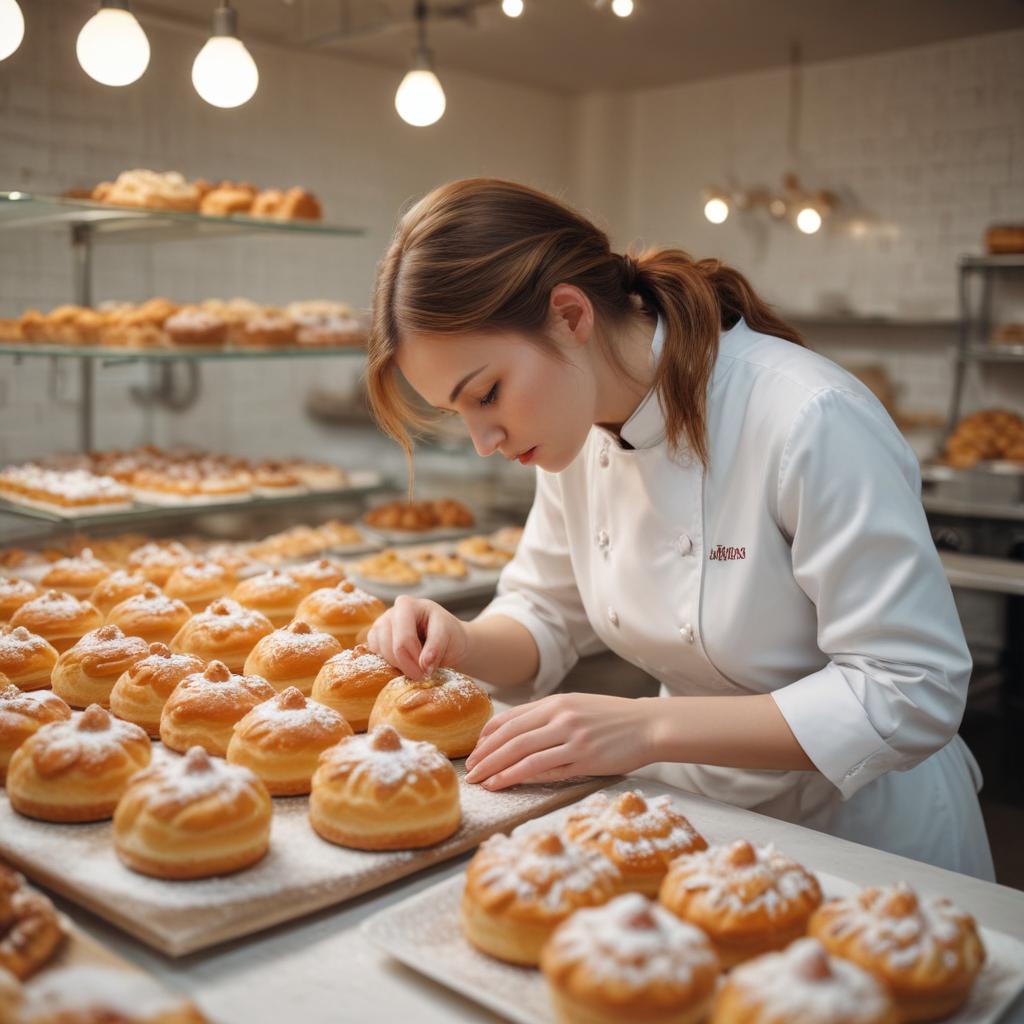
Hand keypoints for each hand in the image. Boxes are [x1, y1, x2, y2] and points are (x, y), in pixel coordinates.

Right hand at [365, 595, 468, 680]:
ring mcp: (380, 626)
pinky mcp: (375, 641)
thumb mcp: (448, 636)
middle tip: (422, 675)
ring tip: (415, 669)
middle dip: (406, 666)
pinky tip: (403, 665)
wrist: (447, 641)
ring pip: (379, 653)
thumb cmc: (448, 635)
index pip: (404, 639)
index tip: (428, 671)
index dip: (414, 659)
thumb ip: (436, 647)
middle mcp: (390, 613)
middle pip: (389, 647)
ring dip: (398, 667)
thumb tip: (424, 665)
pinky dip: (388, 666)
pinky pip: (374, 657)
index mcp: (407, 605)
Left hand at [464, 692, 657, 789]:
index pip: (511, 719)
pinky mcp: (584, 759)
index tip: (475, 750)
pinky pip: (545, 769)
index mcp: (556, 702)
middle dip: (485, 755)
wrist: (648, 725)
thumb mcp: (577, 706)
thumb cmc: (612, 718)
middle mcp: (560, 717)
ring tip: (481, 782)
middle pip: (511, 737)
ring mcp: (572, 738)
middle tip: (469, 771)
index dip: (488, 736)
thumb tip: (516, 731)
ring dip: (497, 769)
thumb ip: (548, 716)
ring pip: (523, 754)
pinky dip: (520, 777)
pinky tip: (505, 783)